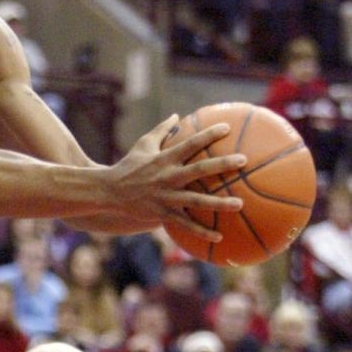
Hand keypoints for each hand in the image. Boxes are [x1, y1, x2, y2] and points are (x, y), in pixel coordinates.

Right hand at [106, 115, 244, 238]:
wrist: (108, 192)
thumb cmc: (128, 166)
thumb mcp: (143, 144)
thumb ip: (162, 130)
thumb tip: (177, 115)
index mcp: (165, 158)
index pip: (191, 143)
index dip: (209, 135)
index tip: (227, 128)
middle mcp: (168, 177)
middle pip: (199, 170)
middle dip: (222, 164)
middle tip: (243, 161)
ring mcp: (166, 197)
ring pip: (197, 200)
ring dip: (219, 203)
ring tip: (240, 203)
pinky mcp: (162, 214)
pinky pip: (186, 224)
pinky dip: (202, 231)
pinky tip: (219, 237)